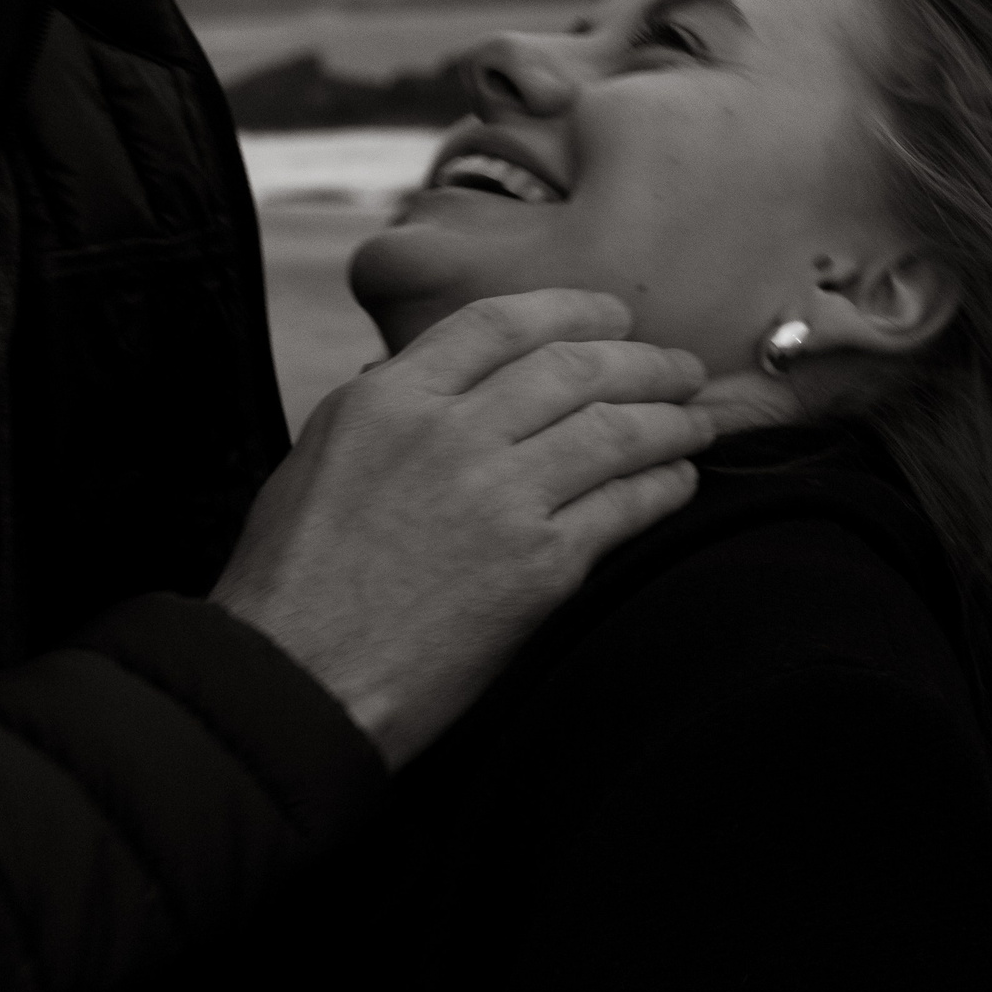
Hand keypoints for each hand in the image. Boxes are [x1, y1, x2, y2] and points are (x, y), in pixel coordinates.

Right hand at [213, 291, 713, 767]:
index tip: (614, 316)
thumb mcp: (322, 458)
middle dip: (643, 361)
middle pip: (575, 368)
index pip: (500, 323)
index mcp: (389, 399)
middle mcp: (449, 433)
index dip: (573, 311)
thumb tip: (456, 389)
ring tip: (697, 422)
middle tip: (681, 368)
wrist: (296, 681)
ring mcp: (499, 496)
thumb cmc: (294, 585)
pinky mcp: (538, 566)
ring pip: (615, 430)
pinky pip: (625, 506)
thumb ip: (393, 411)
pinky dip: (663, 487)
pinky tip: (678, 482)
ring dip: (670, 421)